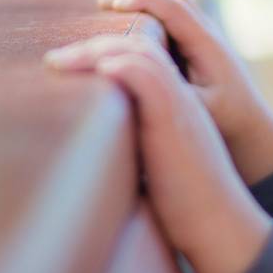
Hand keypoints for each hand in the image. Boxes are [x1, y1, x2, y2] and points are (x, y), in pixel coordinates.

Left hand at [45, 33, 272, 272]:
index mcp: (172, 105)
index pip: (141, 58)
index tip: (67, 64)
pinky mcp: (174, 121)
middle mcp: (178, 97)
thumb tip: (86, 157)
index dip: (104, 52)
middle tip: (52, 59)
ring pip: (140, 54)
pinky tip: (100, 68)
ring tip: (58, 61)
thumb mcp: (150, 168)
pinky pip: (150, 79)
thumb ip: (127, 148)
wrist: (219, 225)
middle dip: (90, 47)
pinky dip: (123, 67)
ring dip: (94, 52)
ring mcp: (179, 105)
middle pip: (136, 46)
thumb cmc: (184, 207)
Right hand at [96, 0, 272, 185]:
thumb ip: (164, 88)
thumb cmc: (223, 120)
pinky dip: (149, 6)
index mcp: (207, 44)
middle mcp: (207, 32)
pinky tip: (126, 20)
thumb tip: (129, 70)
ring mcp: (204, 34)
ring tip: (110, 5)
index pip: (173, 6)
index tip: (111, 7)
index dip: (141, 0)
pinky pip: (173, 11)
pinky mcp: (198, 42)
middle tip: (103, 2)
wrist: (250, 126)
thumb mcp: (195, 109)